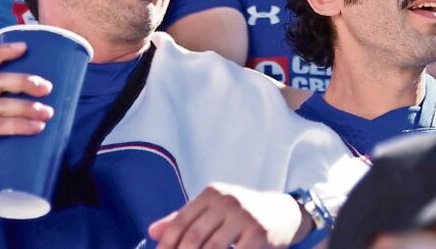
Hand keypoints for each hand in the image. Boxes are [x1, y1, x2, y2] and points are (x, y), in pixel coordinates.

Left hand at [148, 183, 306, 247]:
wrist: (283, 213)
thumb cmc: (241, 214)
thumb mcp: (214, 209)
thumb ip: (183, 219)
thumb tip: (152, 232)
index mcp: (212, 193)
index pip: (179, 223)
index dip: (166, 246)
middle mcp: (227, 201)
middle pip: (193, 238)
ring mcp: (244, 216)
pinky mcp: (258, 234)